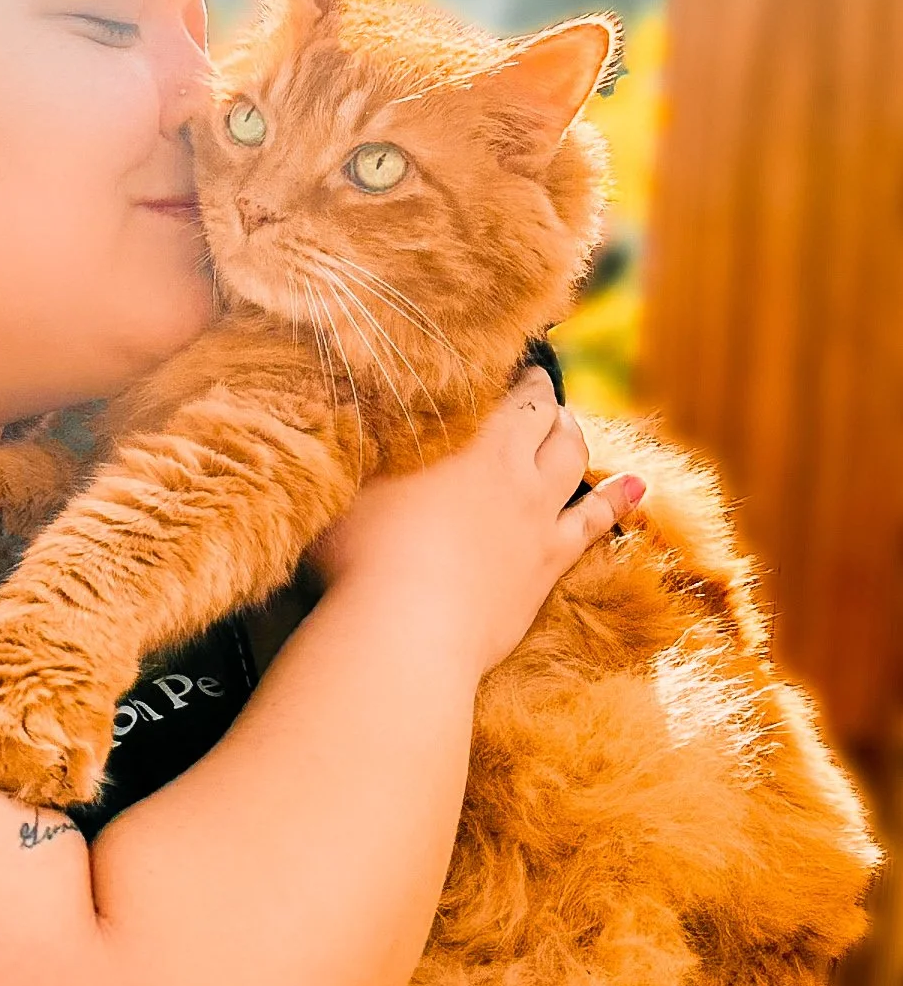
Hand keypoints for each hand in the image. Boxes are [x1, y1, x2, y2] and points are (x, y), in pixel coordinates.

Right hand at [307, 366, 645, 675]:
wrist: (408, 627)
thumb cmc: (361, 552)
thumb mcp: (347, 483)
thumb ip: (362, 446)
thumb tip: (354, 414)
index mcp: (467, 438)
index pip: (498, 390)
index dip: (503, 372)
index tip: (499, 358)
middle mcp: (511, 468)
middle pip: (542, 419)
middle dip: (541, 399)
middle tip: (536, 387)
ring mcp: (536, 517)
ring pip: (571, 460)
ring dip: (572, 436)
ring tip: (569, 426)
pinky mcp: (546, 564)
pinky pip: (594, 523)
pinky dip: (617, 500)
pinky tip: (637, 486)